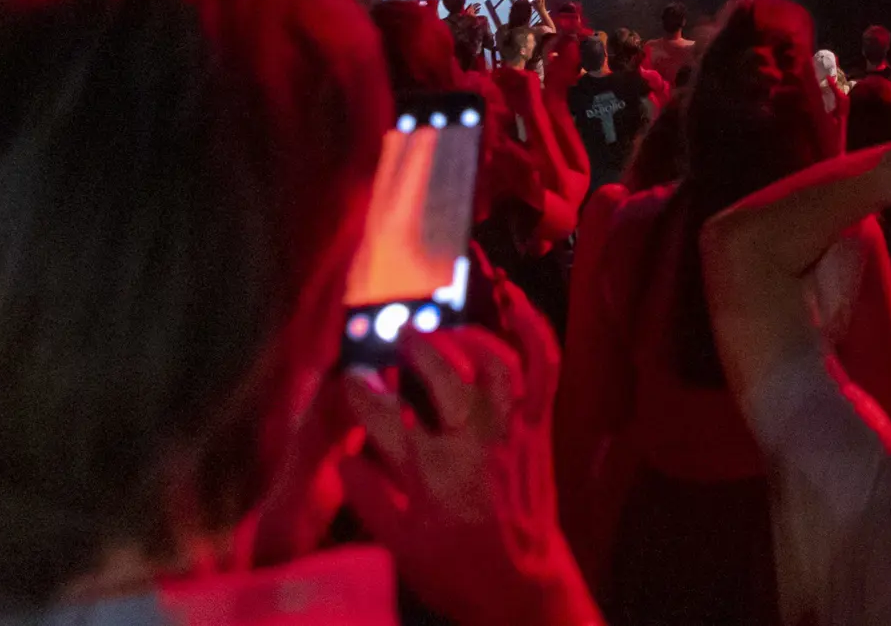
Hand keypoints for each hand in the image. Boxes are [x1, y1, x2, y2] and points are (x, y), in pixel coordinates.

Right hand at [338, 284, 594, 625]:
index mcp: (432, 475)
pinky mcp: (539, 426)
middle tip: (400, 336)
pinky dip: (535, 332)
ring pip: (496, 364)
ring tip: (444, 332)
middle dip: (419, 348)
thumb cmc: (456, 567)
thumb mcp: (398, 544)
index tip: (352, 378)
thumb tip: (345, 454)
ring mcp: (512, 431)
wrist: (520, 584)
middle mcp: (475, 445)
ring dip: (468, 337)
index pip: (387, 417)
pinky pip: (545, 369)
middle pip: (446, 378)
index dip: (363, 390)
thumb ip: (368, 496)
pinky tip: (518, 307)